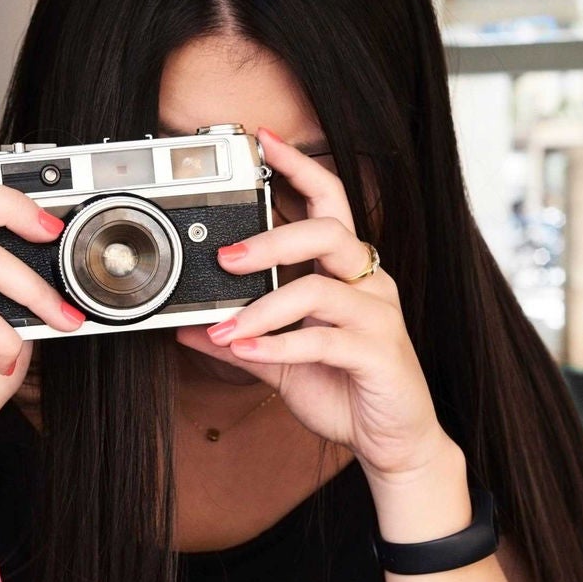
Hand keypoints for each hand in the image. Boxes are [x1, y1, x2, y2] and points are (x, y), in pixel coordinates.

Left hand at [173, 128, 456, 486]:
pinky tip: (247, 349)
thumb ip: (242, 339)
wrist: (394, 442)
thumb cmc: (346, 390)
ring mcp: (378, 317)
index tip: (264, 140)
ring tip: (227, 325)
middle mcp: (369, 283)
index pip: (330, 202)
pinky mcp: (379, 354)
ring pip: (321, 289)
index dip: (301, 167)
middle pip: (329, 233)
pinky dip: (281, 344)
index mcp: (349, 272)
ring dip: (266, 305)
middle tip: (227, 256)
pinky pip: (325, 341)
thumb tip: (188, 327)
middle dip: (274, 237)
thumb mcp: (281, 361)